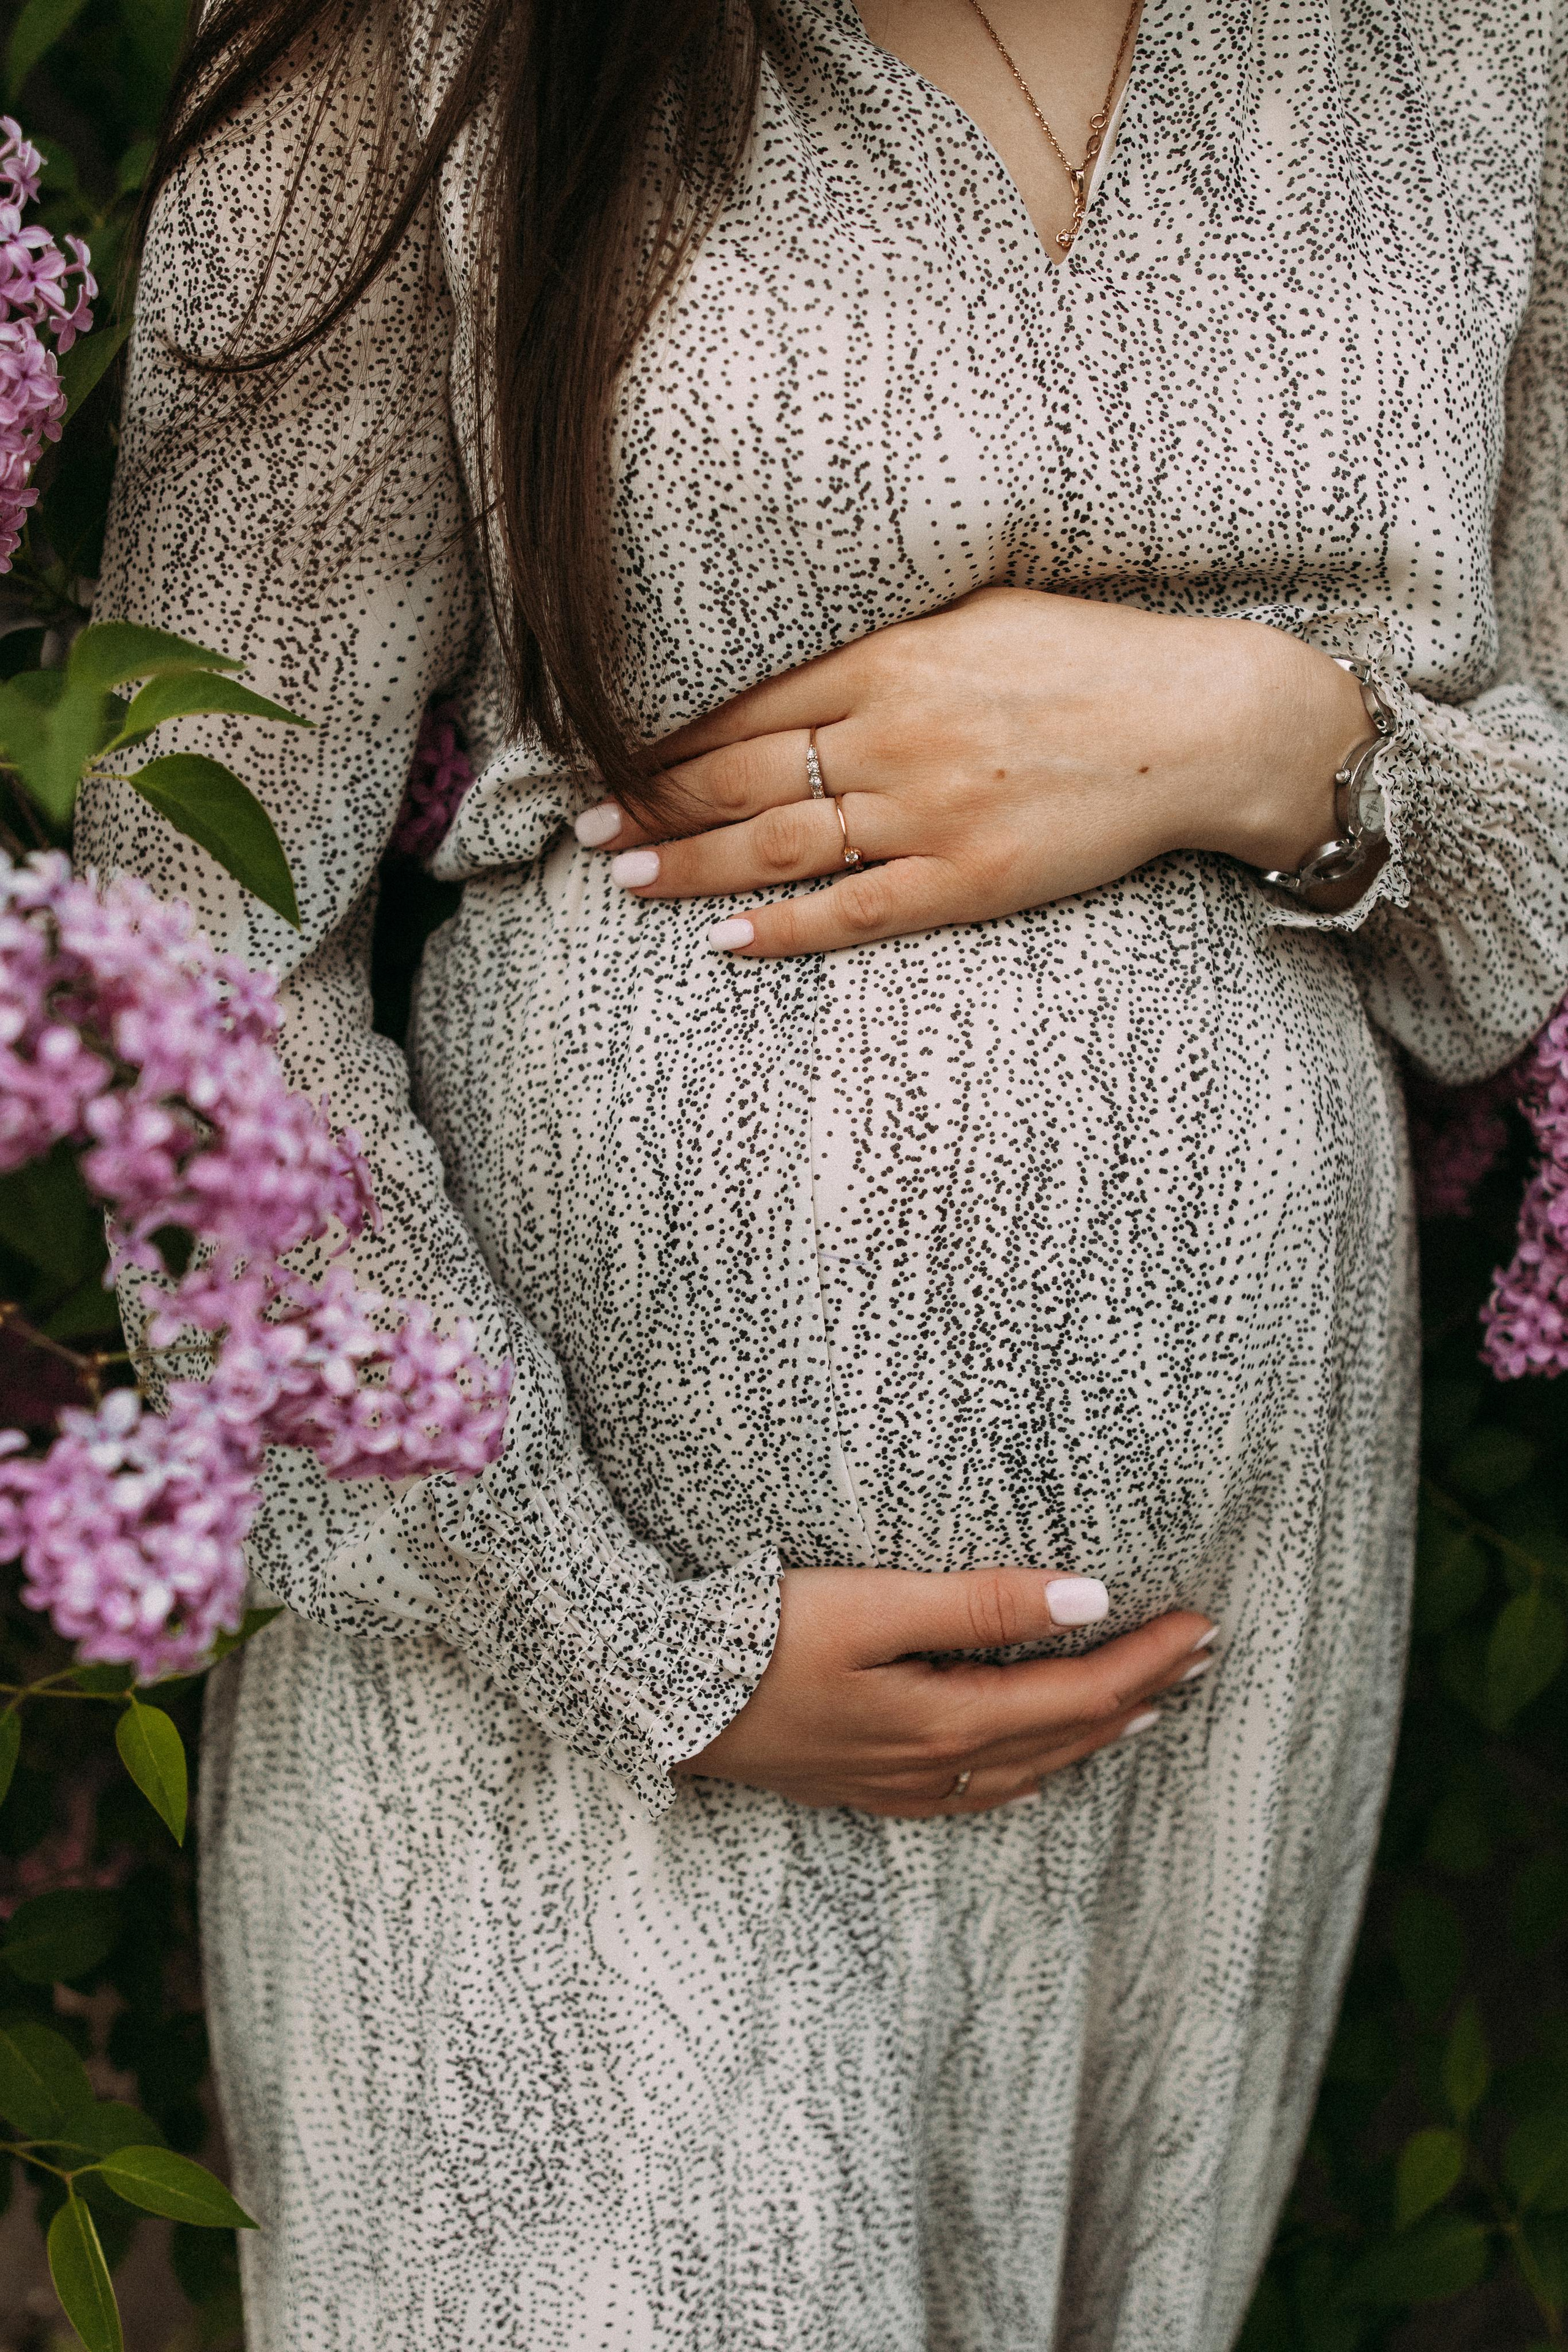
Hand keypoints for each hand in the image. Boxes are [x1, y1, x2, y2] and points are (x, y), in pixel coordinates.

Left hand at [578, 587, 1375, 954]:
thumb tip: (811, 652)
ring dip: (690, 864)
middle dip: (651, 801)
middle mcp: (895, 734)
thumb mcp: (983, 612)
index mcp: (893, 659)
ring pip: (779, 844)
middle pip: (740, 775)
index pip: (747, 702)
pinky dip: (785, 929)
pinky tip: (724, 942)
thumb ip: (891, 637)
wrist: (1204, 722)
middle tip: (583, 822)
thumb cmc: (1096, 658)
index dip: (667, 732)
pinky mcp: (969, 879)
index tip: (607, 747)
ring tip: (622, 875)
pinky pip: (855, 912)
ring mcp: (928, 812)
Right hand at [678, 1566, 1214, 1814]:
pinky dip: (1032, 1767)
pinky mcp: (867, 1784)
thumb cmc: (757, 1639)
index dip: (1148, 1661)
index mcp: (947, 1723)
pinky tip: (1034, 1757)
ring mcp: (900, 1785)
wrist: (658, 1695)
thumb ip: (982, 1604)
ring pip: (1028, 1769)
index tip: (1204, 1626)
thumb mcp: (872, 1605)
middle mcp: (936, 1768)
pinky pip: (980, 1789)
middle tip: (1202, 1660)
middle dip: (1141, 1695)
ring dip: (1093, 1735)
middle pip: (1065, 1736)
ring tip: (1145, 1708)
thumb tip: (1089, 1600)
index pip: (1078, 1694)